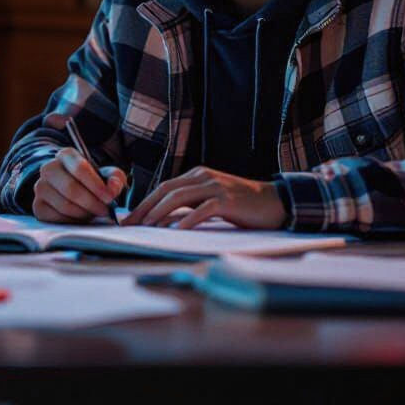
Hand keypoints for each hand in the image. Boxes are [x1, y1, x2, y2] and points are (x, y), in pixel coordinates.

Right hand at [32, 147, 126, 223]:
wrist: (77, 194)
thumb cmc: (93, 182)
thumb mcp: (108, 176)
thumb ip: (115, 179)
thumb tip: (112, 189)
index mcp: (66, 155)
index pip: (79, 167)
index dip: (96, 184)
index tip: (109, 198)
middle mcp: (49, 168)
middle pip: (70, 188)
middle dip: (91, 202)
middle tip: (105, 210)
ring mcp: (41, 188)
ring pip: (65, 205)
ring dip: (84, 213)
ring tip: (94, 212)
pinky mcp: (38, 207)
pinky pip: (57, 218)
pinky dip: (73, 221)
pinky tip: (81, 218)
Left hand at [122, 166, 286, 228]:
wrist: (274, 201)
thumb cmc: (241, 205)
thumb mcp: (211, 199)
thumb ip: (191, 203)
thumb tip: (164, 219)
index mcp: (196, 175)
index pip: (164, 187)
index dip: (145, 202)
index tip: (130, 219)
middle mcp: (202, 176)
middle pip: (166, 190)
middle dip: (145, 207)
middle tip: (130, 224)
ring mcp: (215, 187)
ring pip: (180, 197)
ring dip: (160, 212)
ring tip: (147, 226)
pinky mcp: (227, 200)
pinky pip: (202, 209)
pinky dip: (188, 219)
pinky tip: (177, 230)